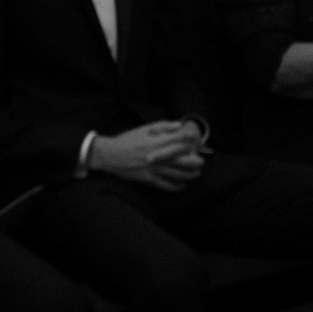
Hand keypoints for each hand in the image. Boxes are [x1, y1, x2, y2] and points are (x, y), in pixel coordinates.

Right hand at [90, 122, 206, 191]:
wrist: (111, 155)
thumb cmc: (128, 140)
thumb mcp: (145, 128)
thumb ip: (164, 126)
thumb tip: (179, 125)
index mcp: (157, 142)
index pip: (181, 141)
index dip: (192, 140)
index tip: (197, 140)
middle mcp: (158, 157)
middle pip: (184, 161)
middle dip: (196, 162)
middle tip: (201, 161)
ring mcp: (154, 170)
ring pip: (178, 175)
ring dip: (190, 175)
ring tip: (196, 174)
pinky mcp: (149, 180)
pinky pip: (166, 186)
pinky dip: (176, 187)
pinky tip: (182, 185)